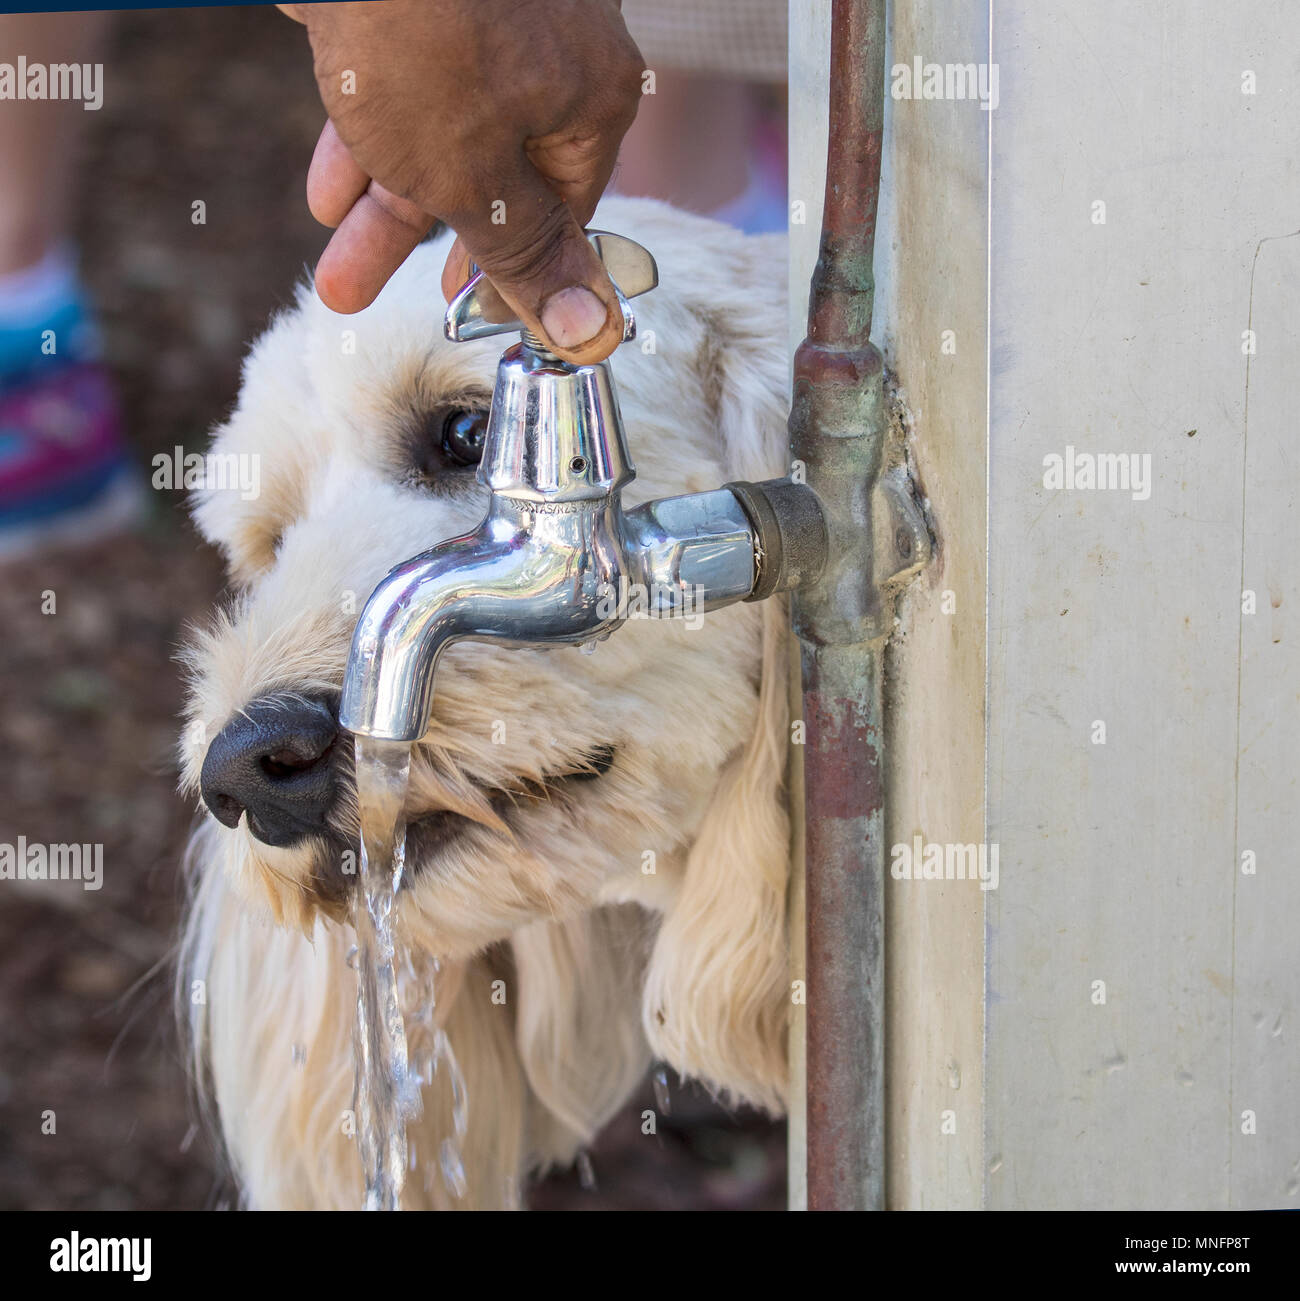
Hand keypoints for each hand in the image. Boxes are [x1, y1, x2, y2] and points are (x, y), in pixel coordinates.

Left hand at [281, 1, 644, 363]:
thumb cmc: (424, 31)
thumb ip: (524, 254)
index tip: (464, 313)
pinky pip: (403, 81)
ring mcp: (487, 15)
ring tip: (331, 266)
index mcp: (589, 100)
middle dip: (416, 244)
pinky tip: (326, 184)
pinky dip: (367, 132)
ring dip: (380, 202)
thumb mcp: (473, 176)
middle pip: (489, 175)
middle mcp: (550, 54)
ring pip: (437, 131)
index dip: (512, 272)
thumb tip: (589, 333)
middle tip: (362, 294)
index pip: (562, 211)